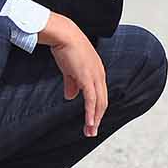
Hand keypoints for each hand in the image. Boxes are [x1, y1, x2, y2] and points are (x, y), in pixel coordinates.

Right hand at [40, 13, 108, 136]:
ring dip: (94, 119)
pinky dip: (91, 112)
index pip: (100, 95)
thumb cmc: (66, 49)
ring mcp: (95, 76)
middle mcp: (100, 75)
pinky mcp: (87, 77)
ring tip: (90, 131)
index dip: (96, 109)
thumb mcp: (70, 70)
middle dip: (97, 118)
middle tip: (91, 132)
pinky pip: (91, 99)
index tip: (91, 121)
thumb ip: (72, 83)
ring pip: (99, 103)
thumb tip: (71, 97)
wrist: (64, 35)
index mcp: (97, 73)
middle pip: (102, 102)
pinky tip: (89, 122)